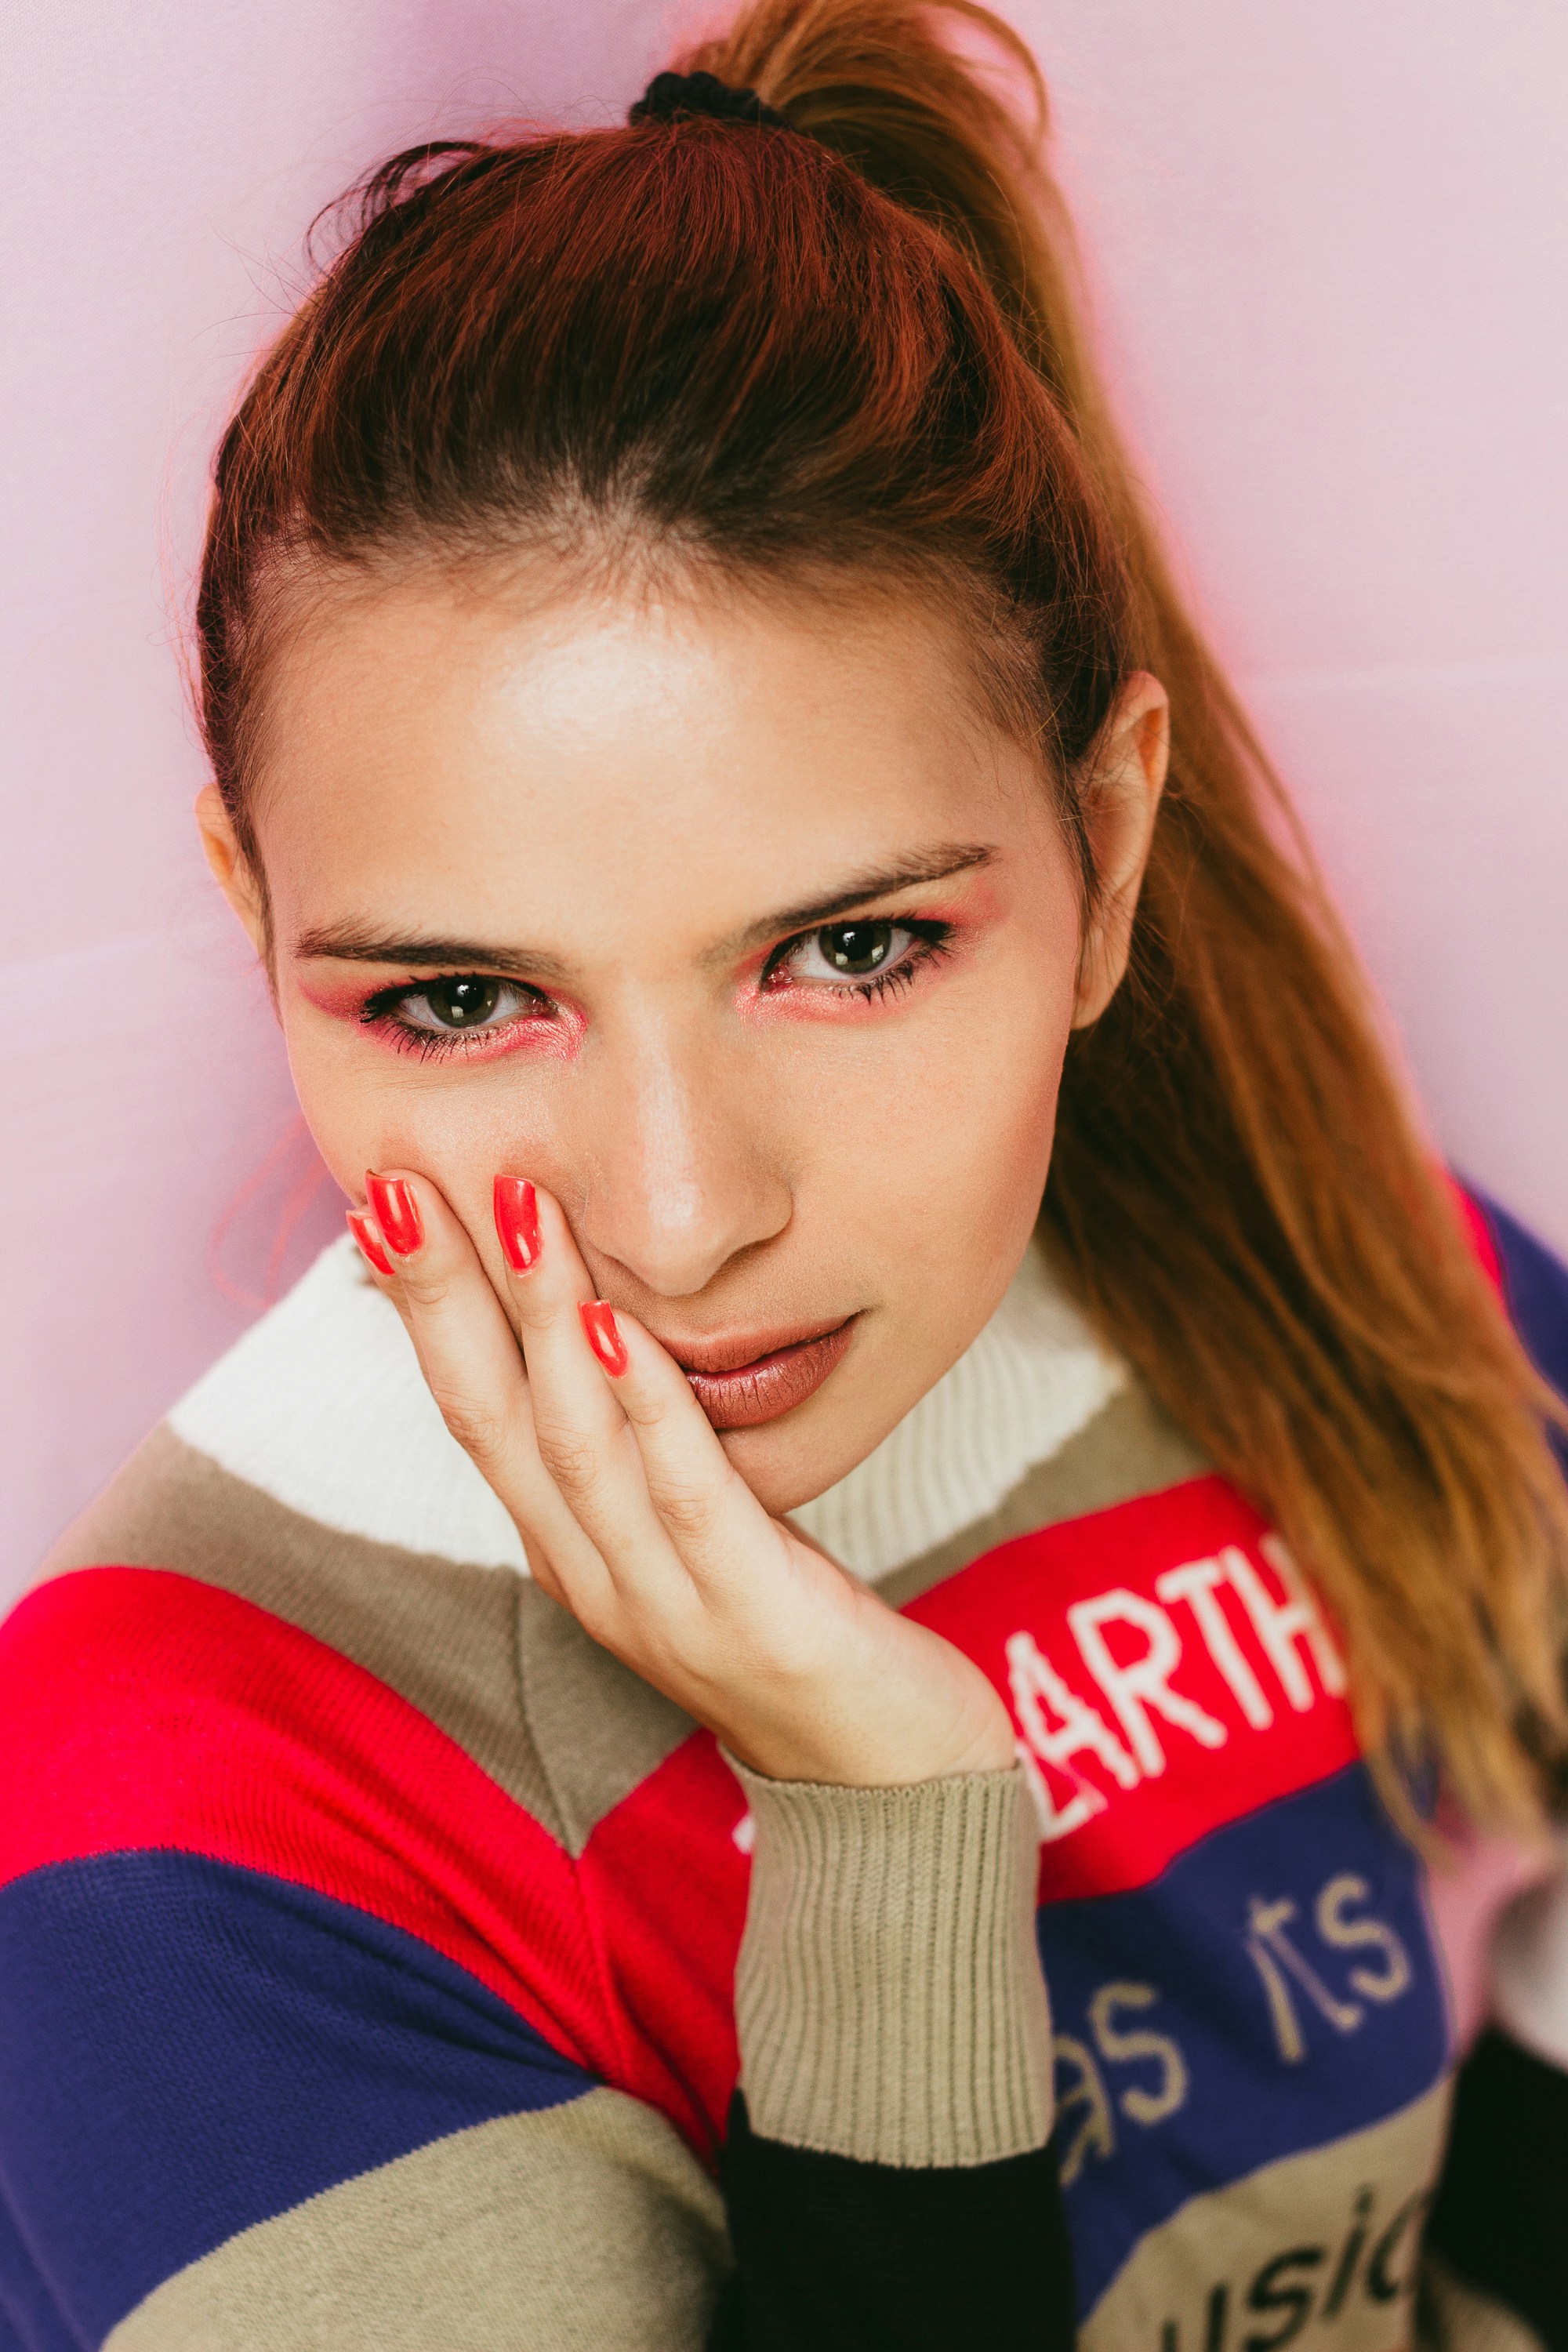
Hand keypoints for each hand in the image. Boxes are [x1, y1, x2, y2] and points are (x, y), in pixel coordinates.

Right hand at [349, 1171, 1015, 1786]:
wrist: (888, 1783)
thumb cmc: (792, 1629)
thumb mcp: (697, 1527)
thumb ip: (641, 1448)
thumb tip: (604, 1323)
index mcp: (571, 1553)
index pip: (475, 1414)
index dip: (425, 1310)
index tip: (387, 1200)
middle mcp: (593, 1579)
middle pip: (494, 1422)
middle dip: (443, 1298)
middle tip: (400, 1186)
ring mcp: (663, 1604)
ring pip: (577, 1448)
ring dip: (542, 1320)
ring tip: (521, 1210)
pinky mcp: (751, 1618)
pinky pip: (686, 1499)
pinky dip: (647, 1408)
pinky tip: (618, 1329)